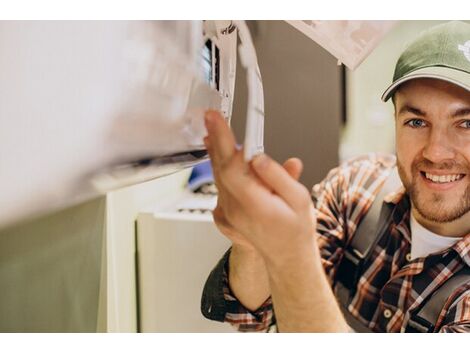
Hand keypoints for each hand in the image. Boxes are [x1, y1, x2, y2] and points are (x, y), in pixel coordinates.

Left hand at [203, 110, 317, 266]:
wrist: (287, 255)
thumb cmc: (295, 228)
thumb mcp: (298, 199)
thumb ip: (278, 176)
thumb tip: (258, 158)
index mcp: (255, 204)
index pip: (232, 166)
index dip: (222, 140)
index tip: (216, 120)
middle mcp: (236, 208)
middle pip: (220, 167)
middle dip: (216, 139)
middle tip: (211, 118)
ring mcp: (228, 212)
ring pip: (218, 176)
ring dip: (216, 152)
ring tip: (214, 130)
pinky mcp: (225, 212)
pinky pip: (219, 186)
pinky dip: (219, 168)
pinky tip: (220, 157)